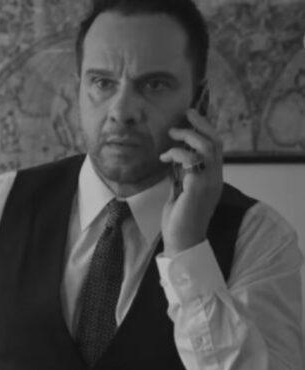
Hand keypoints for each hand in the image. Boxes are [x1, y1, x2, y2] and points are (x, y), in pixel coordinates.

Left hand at [159, 108, 222, 256]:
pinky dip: (176, 153)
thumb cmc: (179, 221)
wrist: (182, 243)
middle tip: (185, 115)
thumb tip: (173, 162)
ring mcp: (209, 183)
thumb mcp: (180, 193)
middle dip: (201, 124)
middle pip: (216, 142)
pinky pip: (191, 159)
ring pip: (208, 147)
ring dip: (188, 136)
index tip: (191, 118)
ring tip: (172, 134)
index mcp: (212, 179)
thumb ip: (181, 177)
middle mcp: (215, 179)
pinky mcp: (198, 187)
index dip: (205, 130)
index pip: (216, 148)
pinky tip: (164, 158)